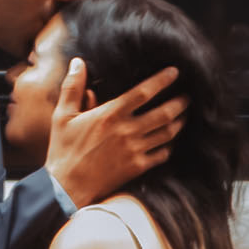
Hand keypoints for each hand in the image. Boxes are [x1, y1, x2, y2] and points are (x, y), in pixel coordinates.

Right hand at [45, 60, 185, 206]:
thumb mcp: (63, 115)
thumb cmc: (63, 149)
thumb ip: (72, 87)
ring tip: (183, 115)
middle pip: (164, 113)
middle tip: (186, 96)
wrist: (66, 186)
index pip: (143, 93)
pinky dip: (169, 146)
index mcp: (110, 115)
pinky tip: (170, 141)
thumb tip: (77, 62)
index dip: (162, 80)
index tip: (174, 72)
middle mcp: (126, 131)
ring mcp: (134, 150)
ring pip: (167, 134)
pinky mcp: (136, 167)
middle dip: (180, 103)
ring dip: (179, 123)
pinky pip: (161, 155)